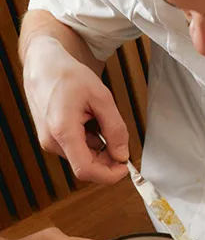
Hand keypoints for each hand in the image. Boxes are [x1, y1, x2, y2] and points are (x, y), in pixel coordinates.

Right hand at [23, 38, 129, 183]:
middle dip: (107, 159)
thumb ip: (115, 129)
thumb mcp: (102, 97)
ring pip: (83, 159)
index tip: (124, 167)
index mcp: (62, 130)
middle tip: (119, 141)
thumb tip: (122, 154)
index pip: (86, 170)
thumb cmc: (69, 75)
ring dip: (98, 148)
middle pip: (87, 167)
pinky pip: (76, 150)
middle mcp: (52, 140)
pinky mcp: (50, 140)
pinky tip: (88, 122)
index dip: (109, 175)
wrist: (44, 64)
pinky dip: (89, 143)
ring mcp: (49, 141)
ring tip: (97, 120)